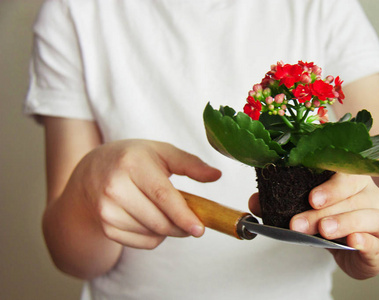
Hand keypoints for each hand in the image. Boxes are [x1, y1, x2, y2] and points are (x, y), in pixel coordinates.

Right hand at [66, 139, 221, 249]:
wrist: (92, 171)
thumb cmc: (134, 159)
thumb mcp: (162, 152)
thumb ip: (191, 164)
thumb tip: (217, 175)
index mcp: (132, 164)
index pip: (162, 195)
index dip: (183, 214)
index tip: (200, 228)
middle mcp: (115, 187)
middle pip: (159, 220)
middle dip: (181, 225)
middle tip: (192, 220)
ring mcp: (107, 210)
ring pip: (153, 233)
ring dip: (169, 229)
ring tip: (165, 211)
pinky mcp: (106, 227)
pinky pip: (142, 243)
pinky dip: (155, 236)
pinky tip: (150, 218)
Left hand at [249, 173, 378, 278]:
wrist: (369, 246)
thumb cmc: (336, 222)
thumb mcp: (310, 210)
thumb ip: (282, 203)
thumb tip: (254, 201)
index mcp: (350, 179)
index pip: (342, 170)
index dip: (327, 182)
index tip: (309, 196)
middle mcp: (370, 194)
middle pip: (352, 193)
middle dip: (325, 206)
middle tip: (300, 221)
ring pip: (367, 215)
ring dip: (343, 222)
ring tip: (323, 230)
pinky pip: (378, 240)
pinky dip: (366, 241)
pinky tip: (353, 242)